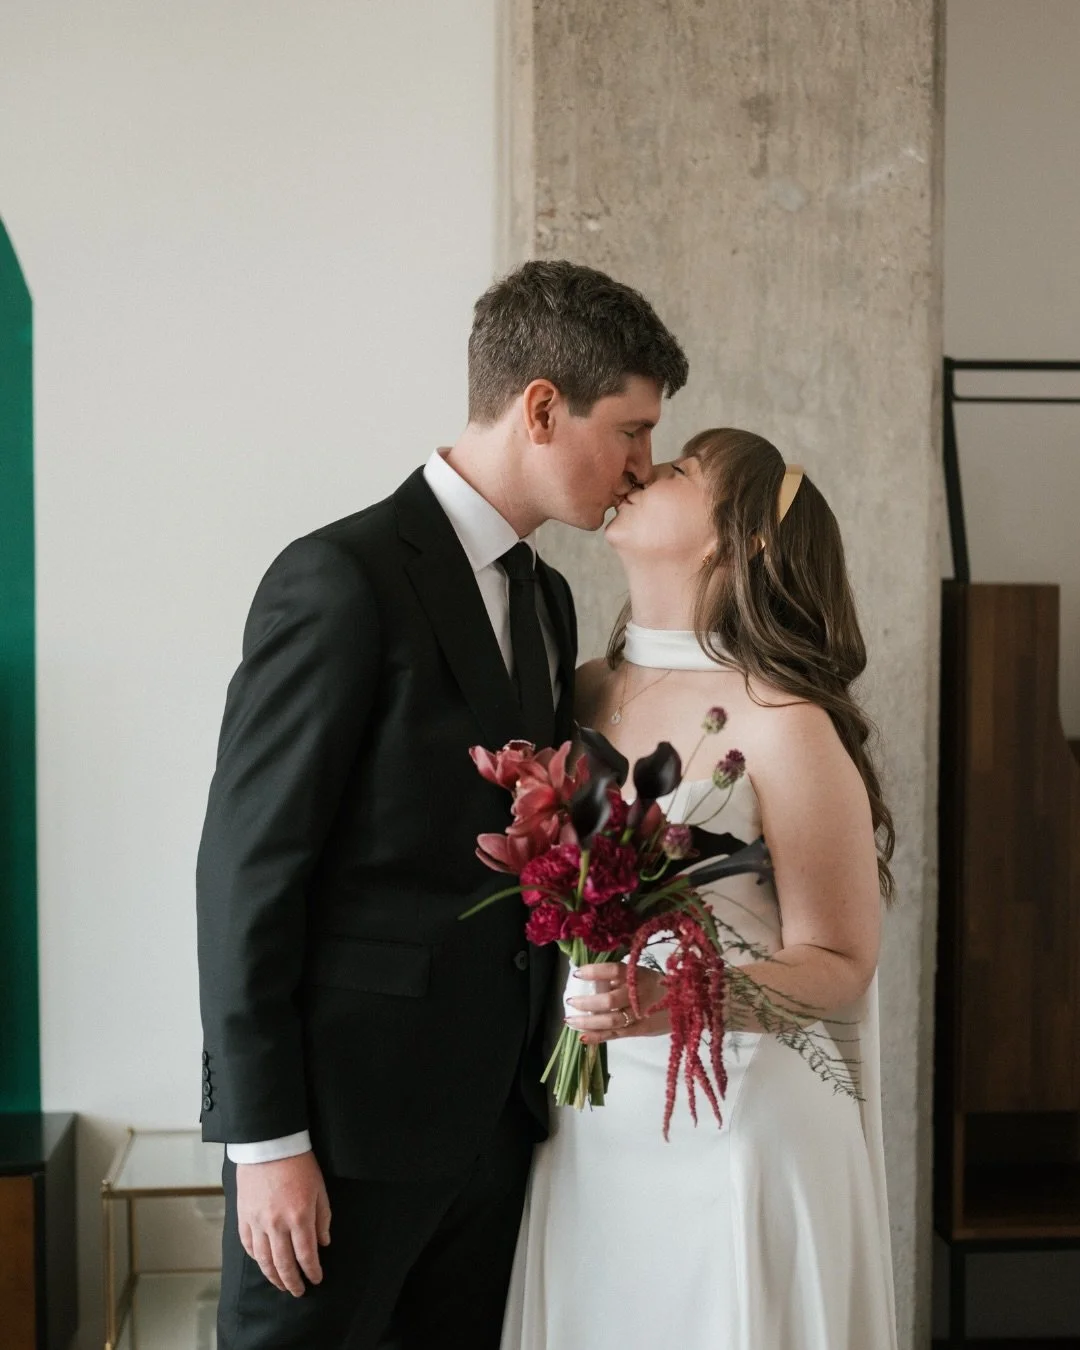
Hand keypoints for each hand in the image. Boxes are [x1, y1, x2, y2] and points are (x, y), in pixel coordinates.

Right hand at [235, 1150, 330, 1296]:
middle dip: (292, 1282)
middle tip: (299, 1291)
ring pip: (264, 1260)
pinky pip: (248, 1245)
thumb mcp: (320, 1189)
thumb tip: (323, 1243)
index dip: (312, 1271)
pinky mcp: (243, 1217)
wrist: (269, 1145)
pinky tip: (264, 1263)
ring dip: (273, 1276)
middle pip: (284, 1264)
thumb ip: (322, 1219)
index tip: (316, 1279)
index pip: (306, 1255)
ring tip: (281, 1285)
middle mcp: (277, 1224)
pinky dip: (256, 1258)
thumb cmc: (299, 1164)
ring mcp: (257, 1222)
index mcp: (299, 1216)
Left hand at [565, 962, 670, 1044]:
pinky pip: (615, 1034)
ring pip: (609, 1019)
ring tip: (570, 1020)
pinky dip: (598, 1037)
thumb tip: (597, 980)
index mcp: (638, 975)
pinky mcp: (639, 1030)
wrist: (691, 1005)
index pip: (613, 970)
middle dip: (586, 1001)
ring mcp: (639, 1014)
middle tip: (570, 1001)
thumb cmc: (664, 986)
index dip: (594, 971)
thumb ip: (623, 977)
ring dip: (587, 1021)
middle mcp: (637, 994)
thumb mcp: (645, 975)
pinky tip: (583, 1037)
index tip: (577, 973)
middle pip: (608, 999)